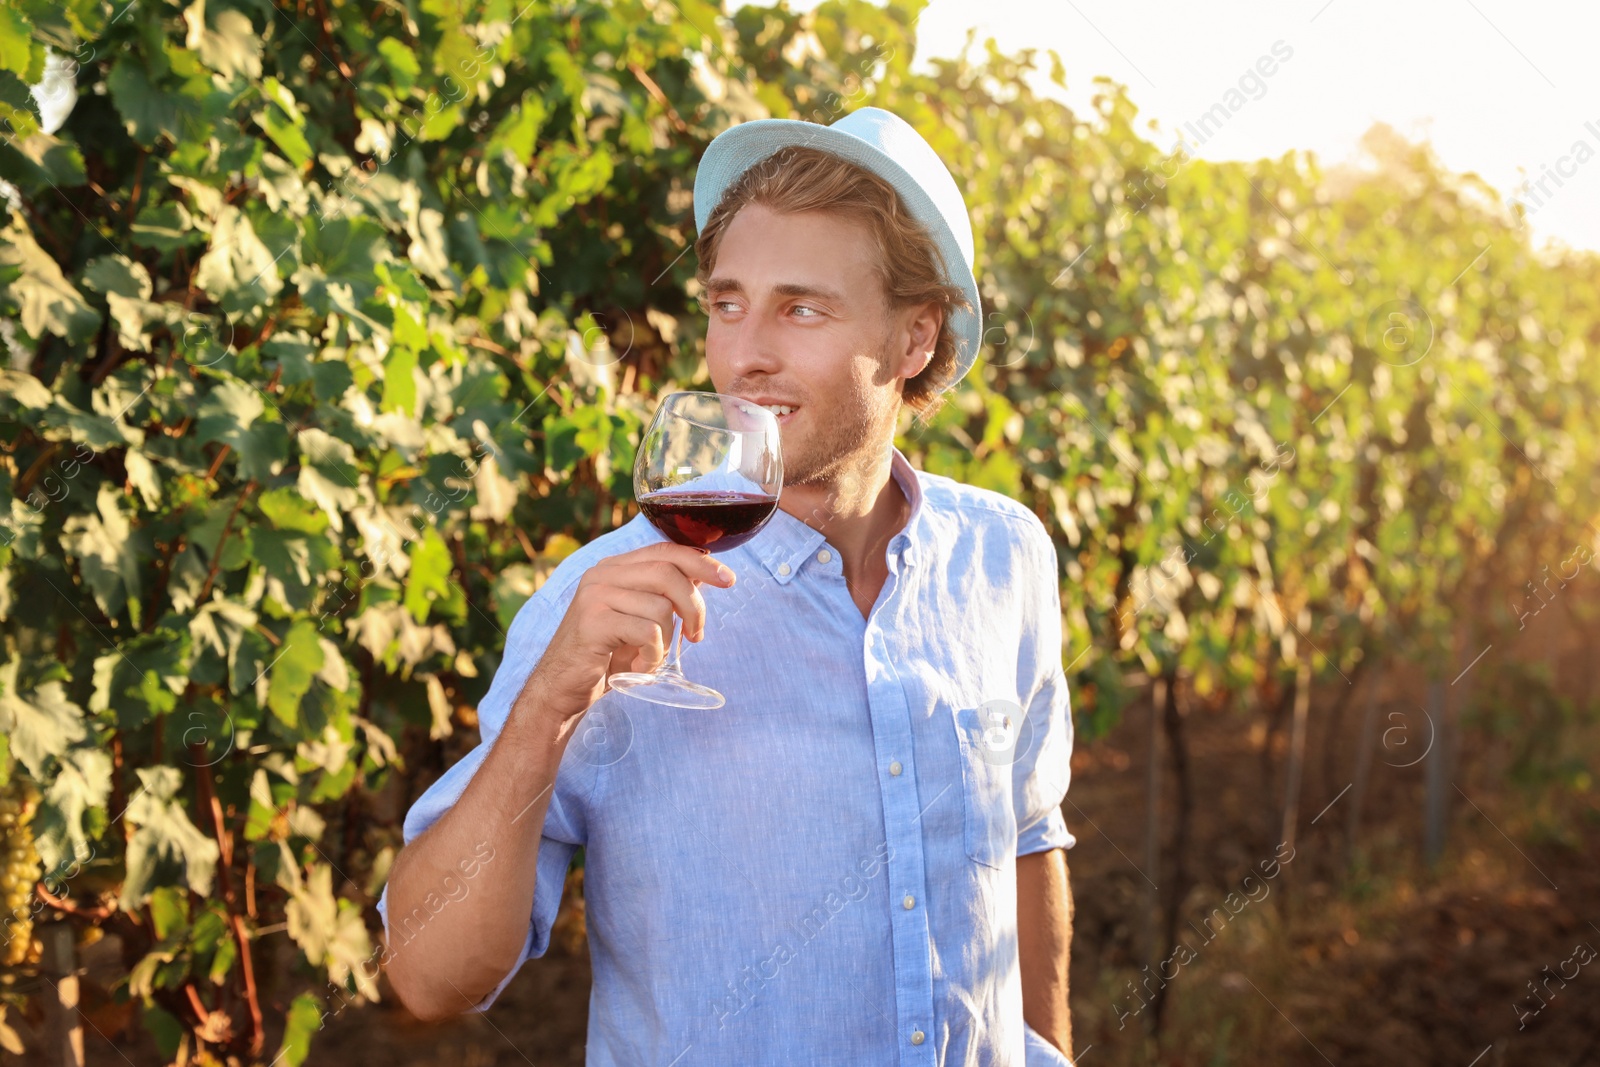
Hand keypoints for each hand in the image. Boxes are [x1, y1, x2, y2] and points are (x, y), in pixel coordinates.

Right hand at [524, 542, 735, 724]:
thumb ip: (662, 596)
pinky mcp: (593, 623)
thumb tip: (705, 577)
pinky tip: (639, 666)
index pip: (666, 550)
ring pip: (660, 606)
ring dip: (667, 640)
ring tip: (651, 657)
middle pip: (668, 573)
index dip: (701, 561)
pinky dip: (652, 655)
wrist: (561, 689)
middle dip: (694, 605)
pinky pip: (646, 632)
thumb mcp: (637, 619)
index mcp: (614, 568)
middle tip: (696, 635)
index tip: (728, 579)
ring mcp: (595, 596)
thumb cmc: (604, 656)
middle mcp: (602, 574)